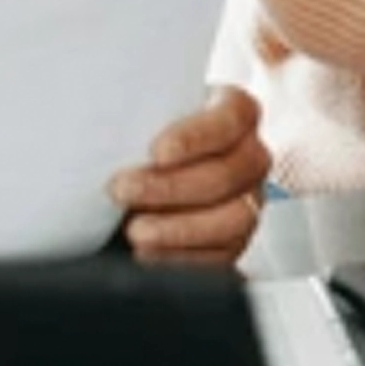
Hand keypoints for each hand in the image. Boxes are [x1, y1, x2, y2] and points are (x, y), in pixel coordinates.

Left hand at [107, 85, 270, 265]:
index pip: (230, 119)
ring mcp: (249, 199)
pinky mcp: (236, 239)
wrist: (166, 159)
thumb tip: (113, 125)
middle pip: (225, 174)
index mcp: (238, 111)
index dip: (195, 138)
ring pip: (231, 220)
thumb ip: (147, 114)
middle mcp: (251, 156)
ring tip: (136, 230)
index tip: (157, 151)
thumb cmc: (160, 128)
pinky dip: (182, 257)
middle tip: (124, 190)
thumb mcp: (156, 108)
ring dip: (177, 229)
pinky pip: (221, 256)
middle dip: (169, 188)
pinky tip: (150, 252)